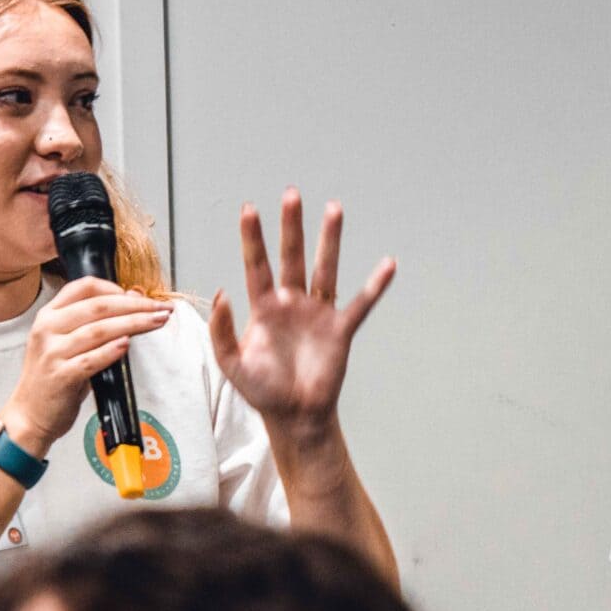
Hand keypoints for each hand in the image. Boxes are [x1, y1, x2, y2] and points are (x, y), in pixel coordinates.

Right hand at [0, 277, 174, 455]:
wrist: (29, 414)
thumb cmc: (54, 378)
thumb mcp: (67, 343)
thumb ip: (95, 324)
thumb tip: (133, 300)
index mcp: (49, 315)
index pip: (83, 287)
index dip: (114, 288)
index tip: (138, 295)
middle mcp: (47, 329)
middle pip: (98, 306)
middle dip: (135, 305)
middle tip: (160, 308)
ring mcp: (52, 353)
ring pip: (98, 330)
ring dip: (133, 323)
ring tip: (156, 322)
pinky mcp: (60, 376)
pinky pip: (91, 360)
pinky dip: (111, 351)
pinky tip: (128, 345)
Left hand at [207, 189, 394, 432]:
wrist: (294, 415)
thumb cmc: (262, 391)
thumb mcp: (232, 364)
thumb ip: (222, 331)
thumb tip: (223, 293)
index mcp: (263, 308)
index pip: (257, 265)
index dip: (252, 238)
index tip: (249, 209)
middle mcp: (291, 303)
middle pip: (291, 256)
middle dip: (291, 225)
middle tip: (291, 194)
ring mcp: (317, 314)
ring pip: (325, 269)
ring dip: (329, 240)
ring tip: (334, 209)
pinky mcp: (339, 330)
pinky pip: (360, 304)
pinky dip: (375, 286)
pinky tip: (388, 265)